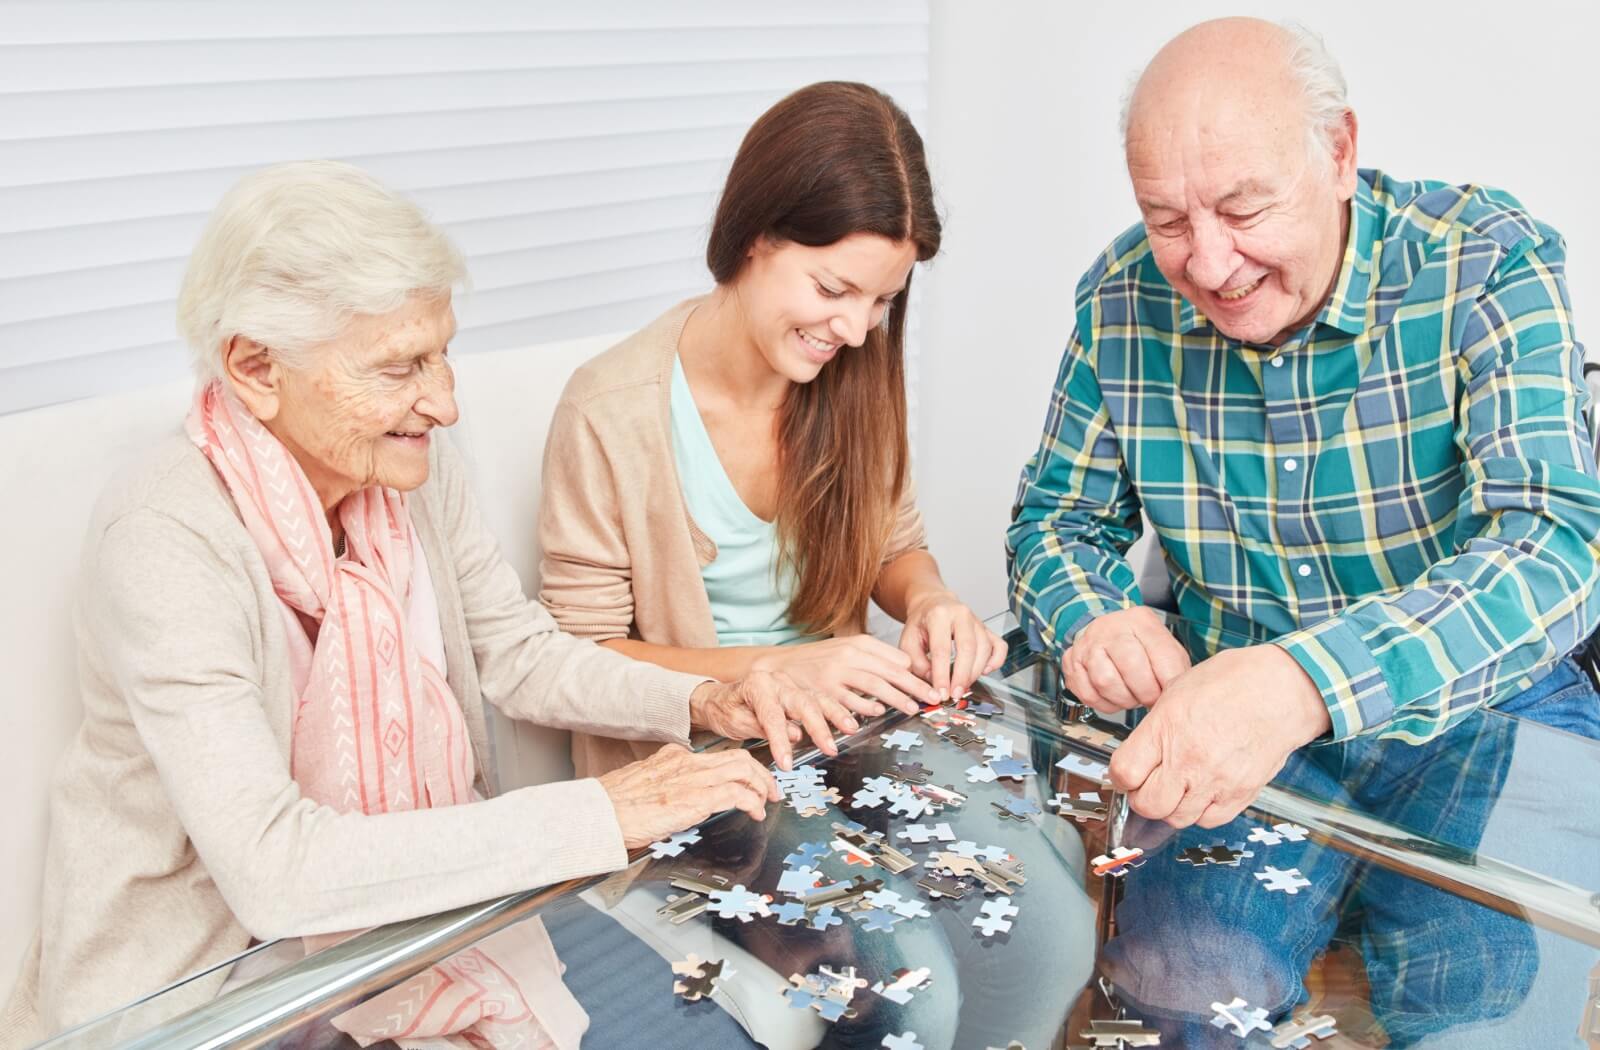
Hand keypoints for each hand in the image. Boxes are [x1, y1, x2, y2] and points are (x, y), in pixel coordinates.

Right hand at [597, 744, 779, 849]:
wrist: (600, 813)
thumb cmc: (614, 806)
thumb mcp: (644, 785)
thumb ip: (665, 786)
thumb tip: (678, 800)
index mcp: (674, 758)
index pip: (717, 756)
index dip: (740, 767)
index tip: (749, 779)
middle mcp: (686, 762)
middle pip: (738, 758)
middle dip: (760, 773)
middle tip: (771, 789)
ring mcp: (692, 778)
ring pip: (743, 770)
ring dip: (762, 786)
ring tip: (768, 801)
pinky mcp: (695, 798)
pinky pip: (736, 793)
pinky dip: (752, 802)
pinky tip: (755, 812)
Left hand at [690, 669, 861, 769]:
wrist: (719, 698)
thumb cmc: (725, 709)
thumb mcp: (735, 721)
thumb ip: (762, 726)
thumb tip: (794, 734)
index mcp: (757, 685)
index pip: (772, 715)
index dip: (780, 741)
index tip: (786, 763)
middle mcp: (778, 681)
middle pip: (802, 703)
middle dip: (818, 727)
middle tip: (829, 747)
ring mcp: (791, 685)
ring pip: (817, 698)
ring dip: (836, 715)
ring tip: (850, 729)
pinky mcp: (799, 692)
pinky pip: (820, 700)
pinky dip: (836, 711)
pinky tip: (849, 722)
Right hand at [752, 638, 934, 718]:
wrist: (778, 666)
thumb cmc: (816, 659)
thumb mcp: (846, 648)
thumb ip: (875, 655)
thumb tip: (906, 664)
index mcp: (857, 644)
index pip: (894, 658)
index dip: (915, 674)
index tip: (931, 685)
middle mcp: (848, 656)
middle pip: (888, 671)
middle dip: (913, 687)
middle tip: (930, 699)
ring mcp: (835, 673)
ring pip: (872, 685)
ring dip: (894, 698)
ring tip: (910, 708)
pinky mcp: (822, 690)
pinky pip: (848, 700)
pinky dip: (864, 707)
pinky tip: (877, 713)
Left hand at [899, 588, 1006, 700]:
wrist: (933, 604)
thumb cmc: (921, 623)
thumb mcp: (908, 640)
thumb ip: (917, 662)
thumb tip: (933, 681)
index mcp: (938, 615)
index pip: (942, 649)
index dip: (942, 674)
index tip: (941, 692)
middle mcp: (961, 615)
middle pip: (968, 648)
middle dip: (962, 676)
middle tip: (955, 694)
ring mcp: (977, 621)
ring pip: (985, 648)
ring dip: (975, 672)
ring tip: (963, 686)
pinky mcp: (987, 629)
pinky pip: (999, 646)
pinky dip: (995, 662)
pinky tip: (984, 671)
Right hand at [1062, 607, 1191, 712]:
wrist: (1109, 637)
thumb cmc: (1141, 649)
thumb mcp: (1165, 650)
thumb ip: (1173, 669)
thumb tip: (1175, 696)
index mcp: (1140, 620)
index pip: (1160, 654)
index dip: (1166, 682)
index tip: (1167, 693)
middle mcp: (1110, 627)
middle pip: (1129, 666)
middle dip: (1144, 693)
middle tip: (1148, 698)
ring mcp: (1087, 643)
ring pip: (1105, 681)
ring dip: (1122, 699)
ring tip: (1131, 696)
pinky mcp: (1071, 661)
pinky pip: (1087, 693)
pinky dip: (1104, 703)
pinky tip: (1113, 697)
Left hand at [1108, 644, 1332, 827]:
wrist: (1281, 691)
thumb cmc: (1233, 682)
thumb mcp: (1176, 690)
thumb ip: (1155, 727)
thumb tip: (1139, 752)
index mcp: (1167, 728)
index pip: (1124, 773)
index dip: (1121, 776)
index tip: (1128, 772)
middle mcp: (1189, 758)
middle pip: (1147, 805)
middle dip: (1143, 796)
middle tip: (1150, 784)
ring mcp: (1216, 780)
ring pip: (1176, 818)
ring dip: (1172, 806)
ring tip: (1180, 785)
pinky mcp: (1240, 794)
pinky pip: (1208, 820)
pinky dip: (1201, 811)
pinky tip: (1203, 791)